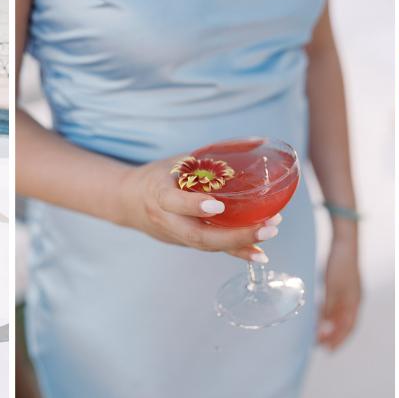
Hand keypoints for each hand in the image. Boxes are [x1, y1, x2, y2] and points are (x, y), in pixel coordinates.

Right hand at [113, 154, 280, 262]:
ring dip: (241, 244)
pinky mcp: (186, 243)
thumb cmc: (157, 176)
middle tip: (268, 226)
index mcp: (158, 193)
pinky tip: (259, 253)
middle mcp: (167, 220)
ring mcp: (176, 235)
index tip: (219, 204)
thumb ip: (205, 159)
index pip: (174, 202)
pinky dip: (236, 252)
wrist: (128, 202)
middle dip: (235, 235)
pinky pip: (211, 249)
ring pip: (207, 246)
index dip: (195, 205)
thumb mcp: (175, 162)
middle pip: (199, 235)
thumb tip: (250, 145)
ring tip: (270, 232)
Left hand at [317, 232, 360, 349]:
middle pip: (345, 323)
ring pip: (341, 314)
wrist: (344, 241)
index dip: (339, 340)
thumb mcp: (331, 288)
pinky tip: (320, 314)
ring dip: (331, 325)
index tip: (327, 350)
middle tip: (319, 345)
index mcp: (355, 302)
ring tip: (318, 333)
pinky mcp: (344, 284)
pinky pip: (337, 304)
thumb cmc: (340, 264)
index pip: (348, 327)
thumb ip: (328, 308)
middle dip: (334, 335)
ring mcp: (350, 291)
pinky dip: (330, 313)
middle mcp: (354, 299)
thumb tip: (323, 328)